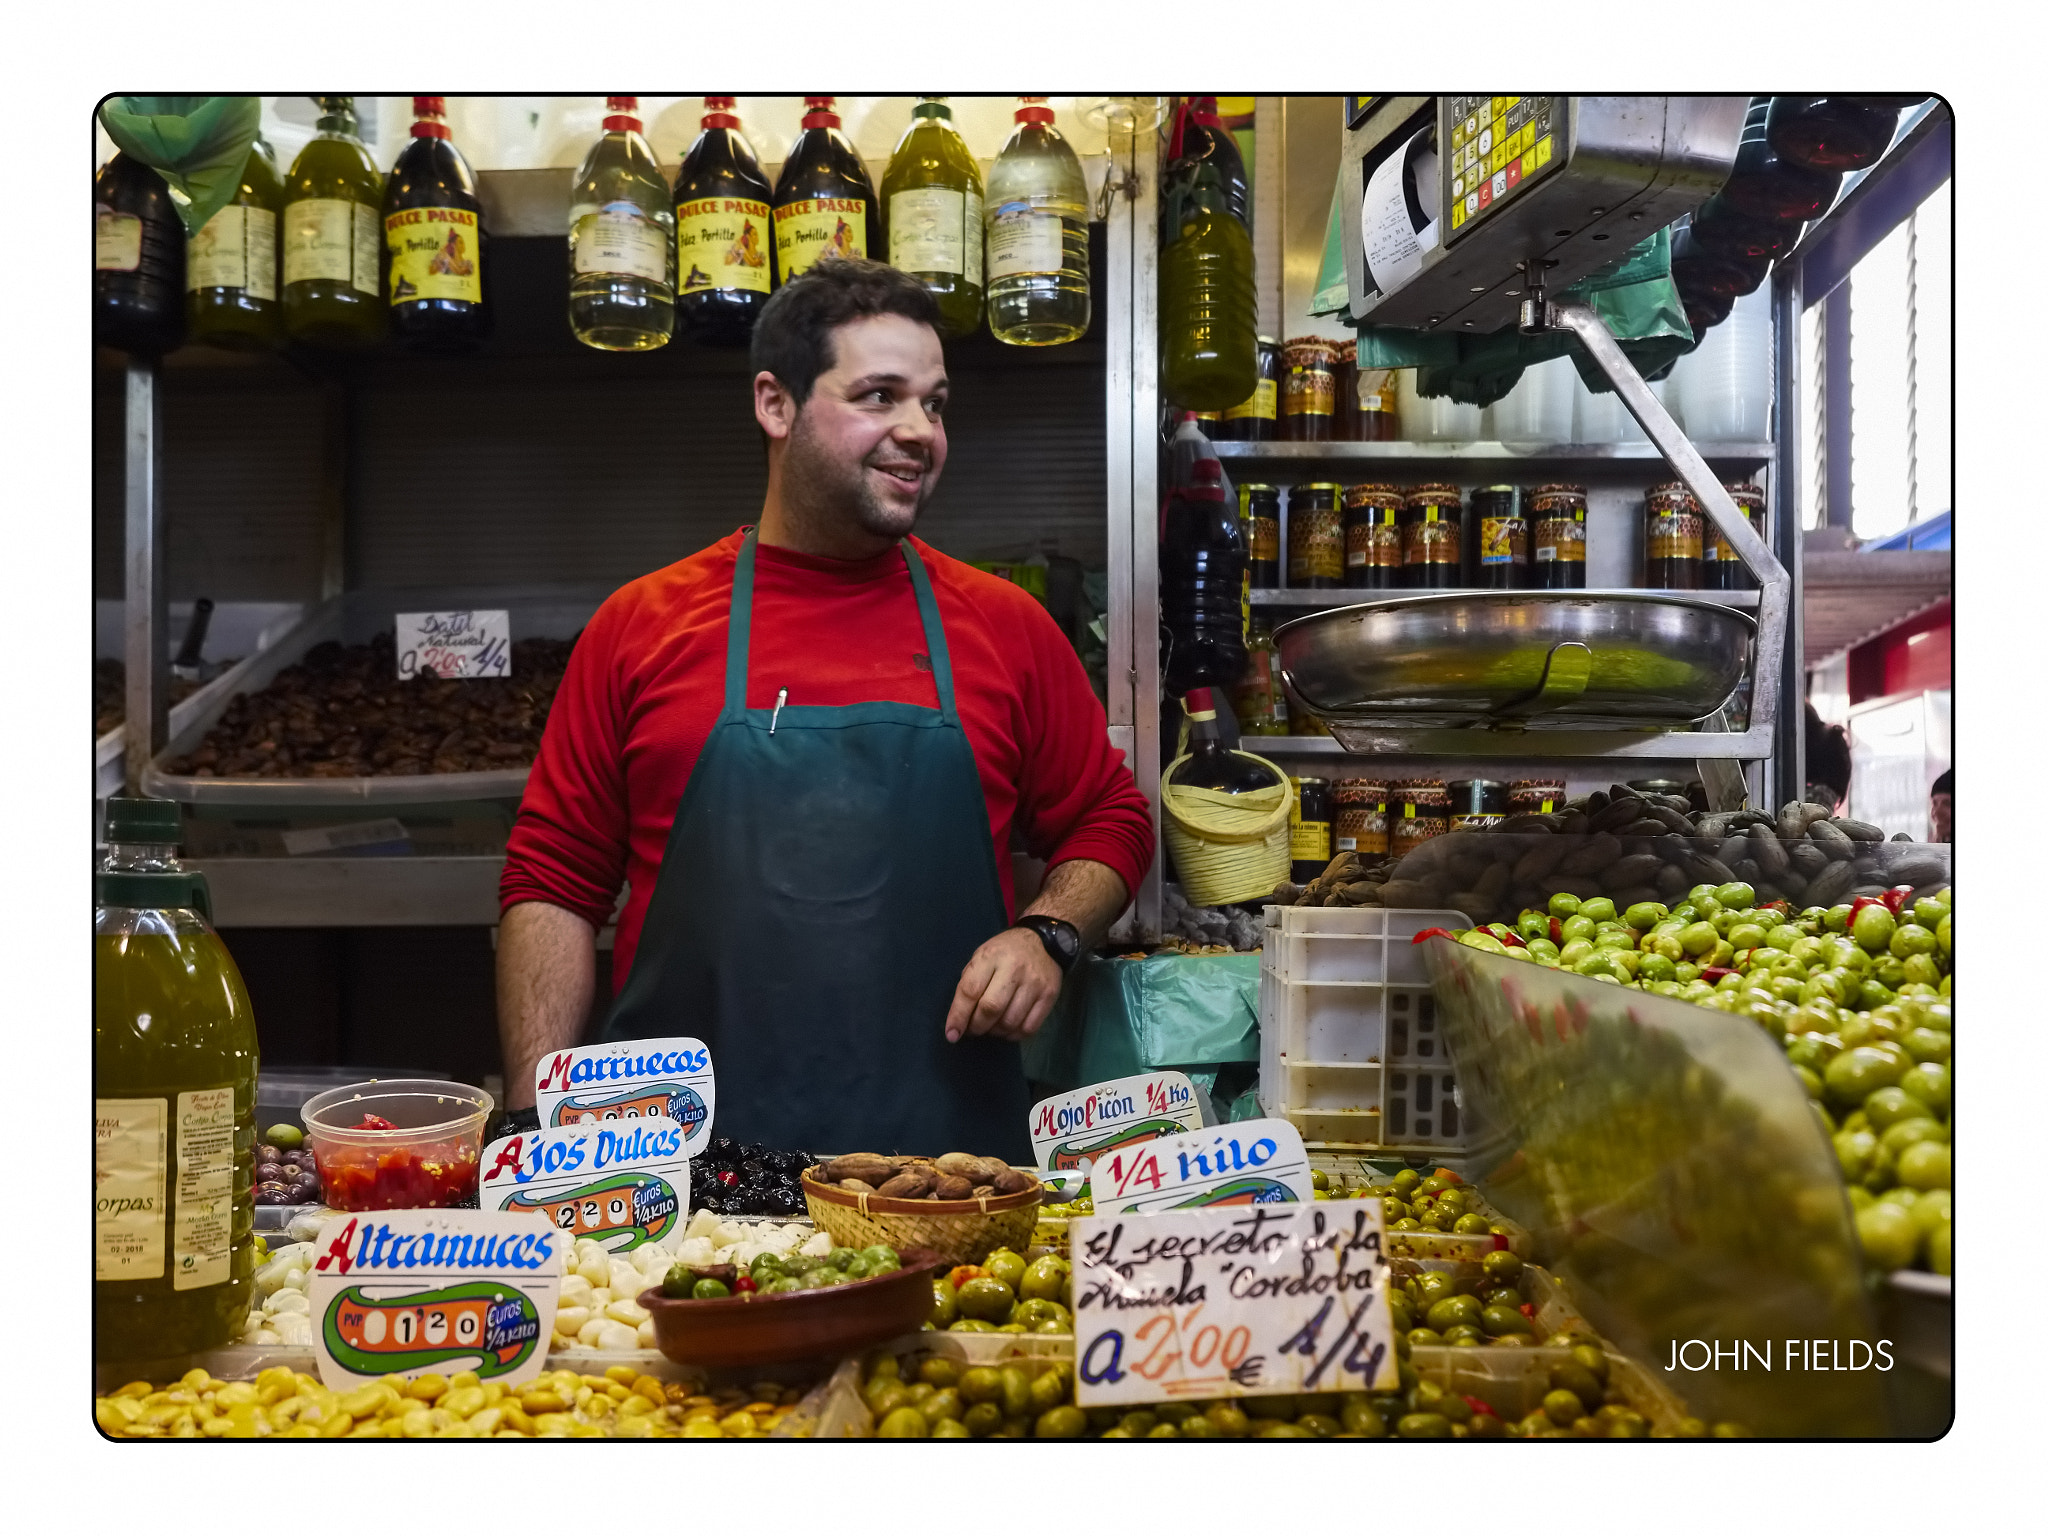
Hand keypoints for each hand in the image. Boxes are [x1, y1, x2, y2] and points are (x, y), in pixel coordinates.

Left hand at [944, 927, 1062, 1043]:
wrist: (1043, 940)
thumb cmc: (1005, 951)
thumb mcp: (981, 957)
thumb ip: (969, 984)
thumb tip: (959, 1020)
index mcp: (991, 956)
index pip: (970, 991)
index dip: (959, 1016)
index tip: (952, 1033)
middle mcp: (1014, 969)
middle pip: (991, 1009)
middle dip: (977, 1027)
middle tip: (972, 1030)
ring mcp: (1034, 983)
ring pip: (1010, 1022)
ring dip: (995, 1033)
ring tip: (990, 1028)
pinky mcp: (1049, 996)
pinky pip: (1029, 1028)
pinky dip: (1013, 1035)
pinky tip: (1007, 1030)